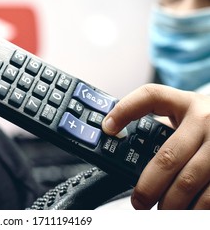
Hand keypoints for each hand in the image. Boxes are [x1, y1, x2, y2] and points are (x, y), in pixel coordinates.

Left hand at [102, 83, 209, 208]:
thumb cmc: (204, 124)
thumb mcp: (184, 113)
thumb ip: (158, 125)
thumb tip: (120, 143)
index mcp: (185, 103)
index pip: (150, 96)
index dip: (124, 110)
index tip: (107, 128)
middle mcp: (204, 120)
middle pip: (167, 157)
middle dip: (148, 186)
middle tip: (138, 202)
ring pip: (188, 181)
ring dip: (171, 203)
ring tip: (161, 211)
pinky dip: (194, 208)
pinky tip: (186, 210)